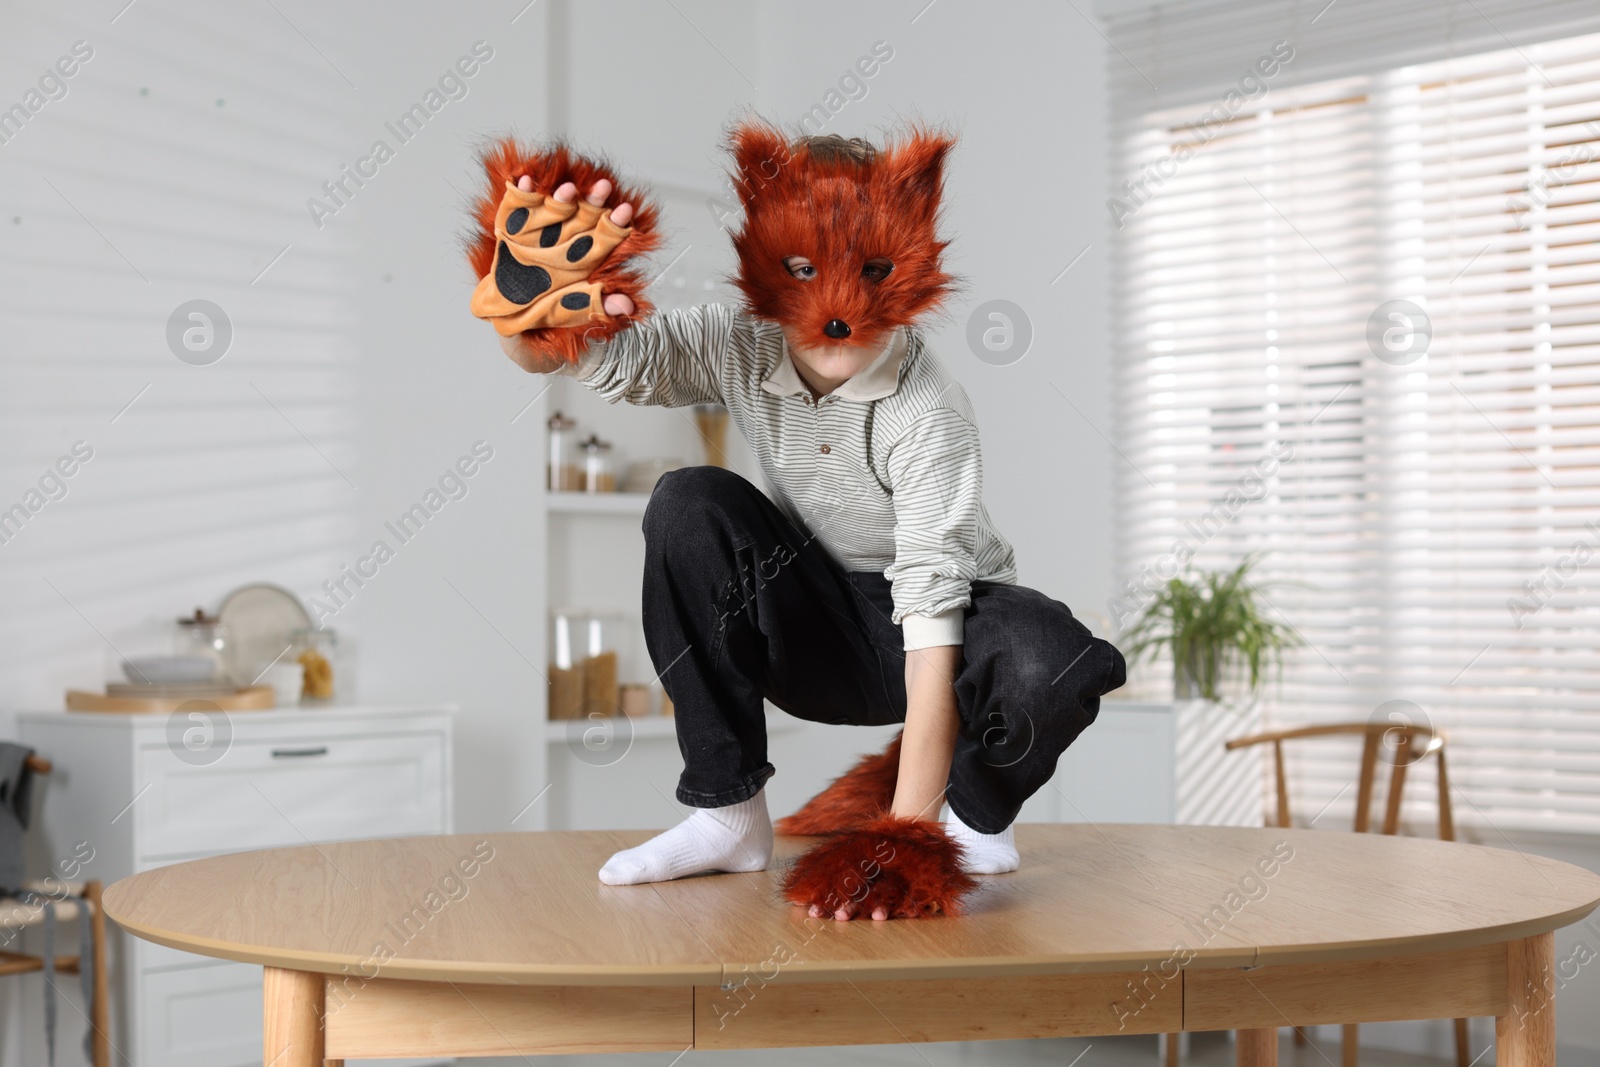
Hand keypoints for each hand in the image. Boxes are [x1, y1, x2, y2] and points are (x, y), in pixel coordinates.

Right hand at [518, 175, 635, 316]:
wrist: (512, 309)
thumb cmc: (548, 306)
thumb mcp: (574, 308)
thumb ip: (599, 304)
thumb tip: (626, 305)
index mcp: (586, 253)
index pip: (606, 234)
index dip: (616, 222)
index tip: (625, 211)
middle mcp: (568, 235)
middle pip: (585, 213)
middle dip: (595, 199)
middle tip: (604, 186)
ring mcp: (543, 227)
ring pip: (556, 206)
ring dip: (562, 196)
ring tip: (569, 189)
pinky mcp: (516, 223)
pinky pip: (520, 204)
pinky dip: (522, 193)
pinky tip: (525, 182)